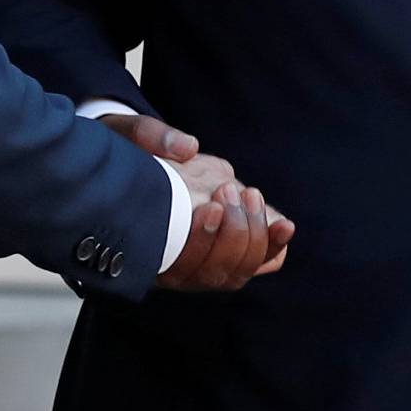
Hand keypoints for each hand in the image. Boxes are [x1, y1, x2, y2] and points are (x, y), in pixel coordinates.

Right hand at [97, 116, 294, 286]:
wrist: (142, 161)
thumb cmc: (127, 152)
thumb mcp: (125, 136)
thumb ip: (149, 136)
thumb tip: (188, 147)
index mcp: (143, 250)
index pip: (180, 268)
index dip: (202, 242)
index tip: (212, 206)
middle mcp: (175, 269)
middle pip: (215, 274)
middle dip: (232, 233)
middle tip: (228, 189)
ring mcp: (206, 264)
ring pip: (239, 272)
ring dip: (254, 234)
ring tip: (249, 194)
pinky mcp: (232, 250)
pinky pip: (260, 263)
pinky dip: (274, 246)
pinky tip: (285, 226)